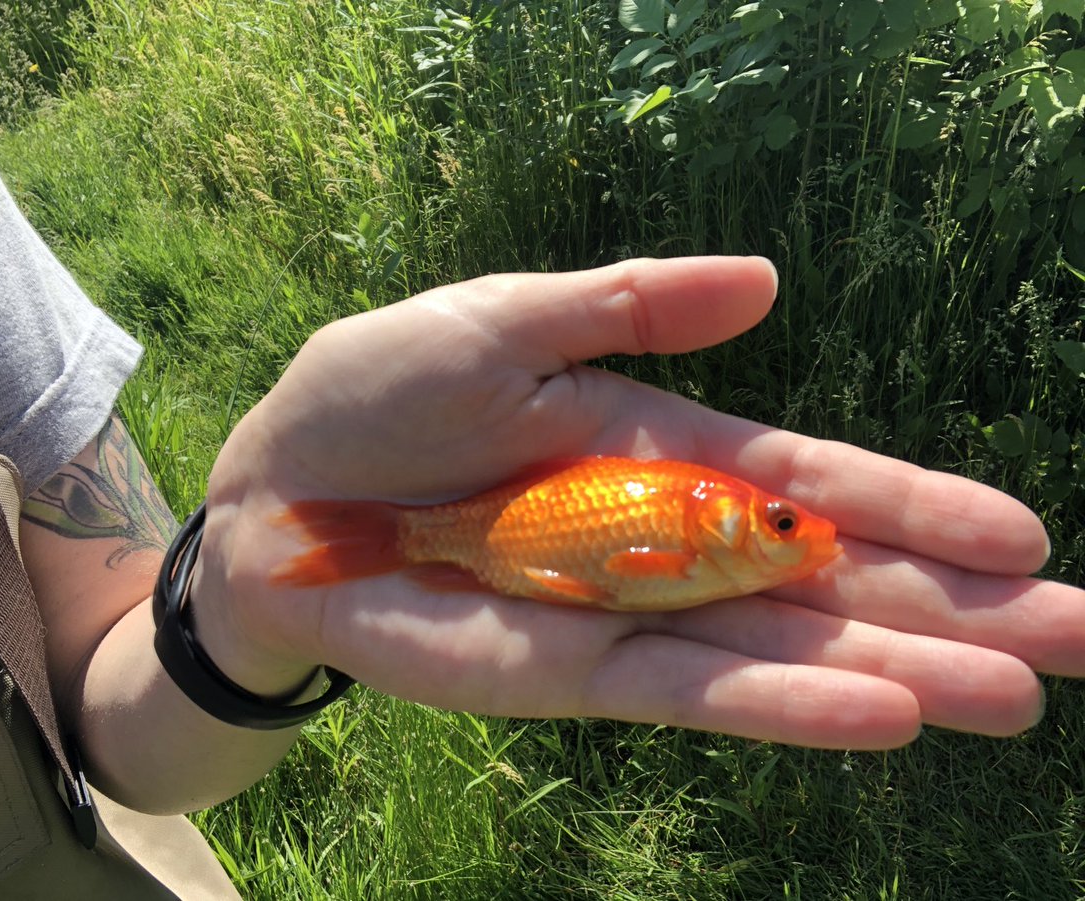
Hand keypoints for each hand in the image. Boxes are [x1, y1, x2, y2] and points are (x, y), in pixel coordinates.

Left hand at [195, 257, 1082, 748]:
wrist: (278, 495)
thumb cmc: (376, 395)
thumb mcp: (503, 321)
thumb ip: (628, 305)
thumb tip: (765, 280)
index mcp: (660, 448)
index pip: (811, 483)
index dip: (915, 505)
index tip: (1025, 534)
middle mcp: (664, 541)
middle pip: (831, 580)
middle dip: (957, 608)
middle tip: (1084, 639)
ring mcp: (623, 614)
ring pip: (784, 648)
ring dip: (902, 672)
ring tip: (1020, 694)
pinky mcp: (568, 673)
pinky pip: (692, 691)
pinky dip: (785, 702)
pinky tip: (886, 715)